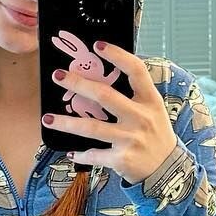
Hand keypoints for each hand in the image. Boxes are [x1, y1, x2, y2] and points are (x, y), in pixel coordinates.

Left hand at [43, 42, 178, 184]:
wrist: (168, 170)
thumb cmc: (155, 135)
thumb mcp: (153, 111)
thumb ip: (134, 95)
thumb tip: (100, 78)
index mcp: (150, 100)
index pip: (136, 71)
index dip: (118, 55)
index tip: (97, 45)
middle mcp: (141, 117)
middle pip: (105, 96)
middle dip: (78, 84)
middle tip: (58, 76)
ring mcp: (131, 139)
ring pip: (92, 128)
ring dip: (66, 123)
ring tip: (47, 119)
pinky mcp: (122, 159)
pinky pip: (95, 154)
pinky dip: (81, 154)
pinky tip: (71, 152)